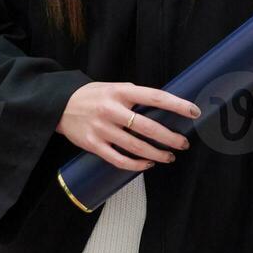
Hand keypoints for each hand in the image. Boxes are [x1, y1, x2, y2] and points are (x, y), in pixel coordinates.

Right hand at [56, 82, 197, 170]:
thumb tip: (160, 104)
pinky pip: (119, 160)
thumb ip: (134, 95)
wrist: (59, 105)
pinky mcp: (93, 145)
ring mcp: (102, 129)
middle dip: (170, 138)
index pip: (155, 97)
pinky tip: (148, 164)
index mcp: (120, 93)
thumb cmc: (92, 96)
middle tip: (183, 143)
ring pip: (136, 146)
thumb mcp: (113, 87)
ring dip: (157, 154)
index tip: (193, 112)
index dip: (177, 105)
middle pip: (148, 127)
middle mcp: (112, 110)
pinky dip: (136, 164)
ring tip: (169, 156)